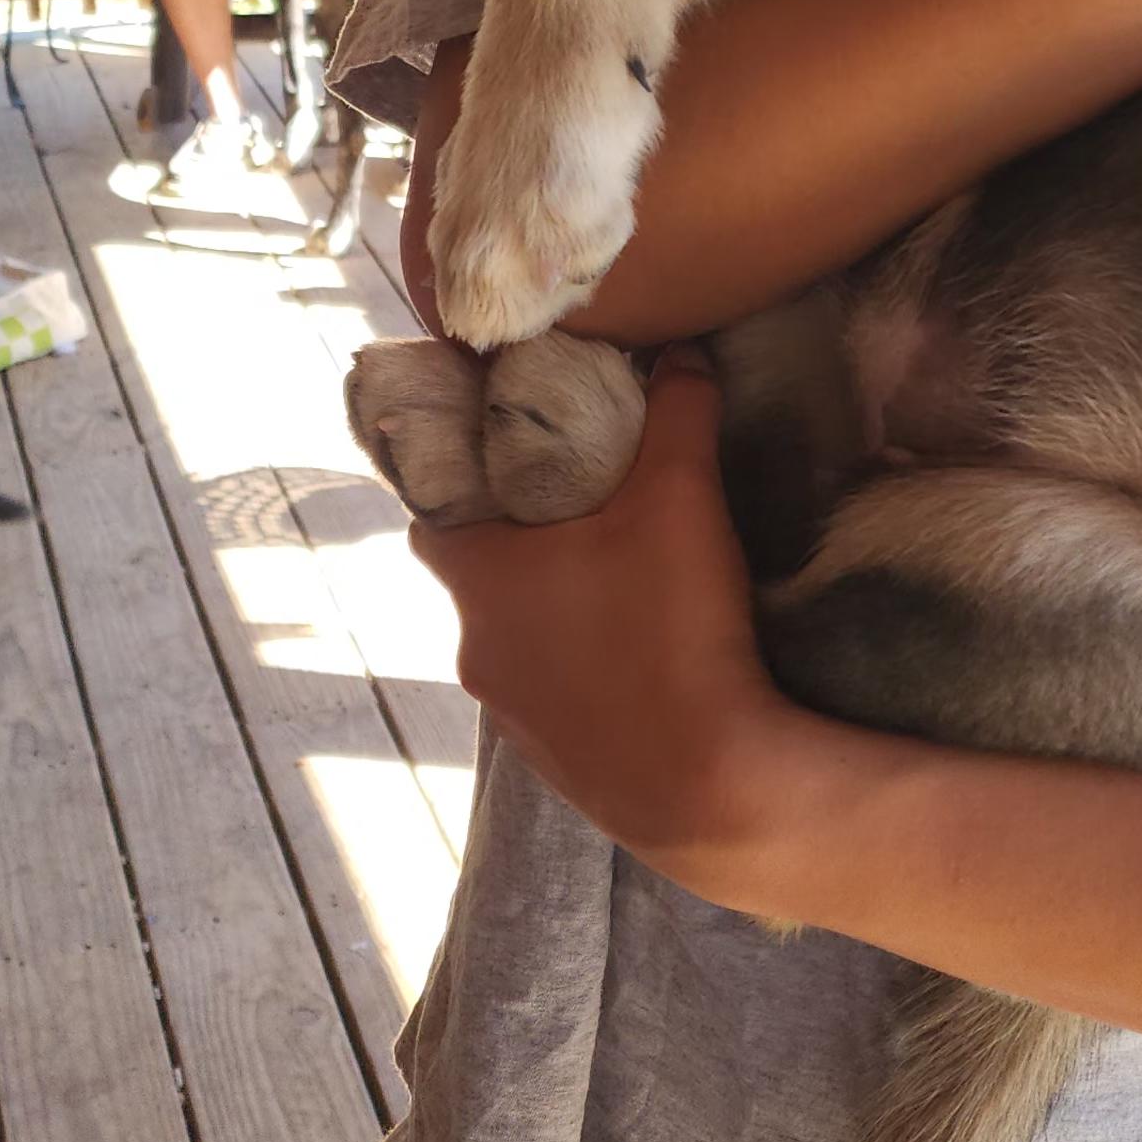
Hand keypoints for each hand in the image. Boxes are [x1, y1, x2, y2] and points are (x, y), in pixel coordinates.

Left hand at [410, 348, 802, 895]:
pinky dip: (586, 672)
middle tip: (590, 507)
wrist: (710, 787)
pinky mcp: (558, 767)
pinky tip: (645, 657)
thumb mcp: (681, 496)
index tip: (510, 457)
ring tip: (626, 581)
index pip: (431, 516)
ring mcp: (512, 718)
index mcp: (479, 580)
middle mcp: (475, 651)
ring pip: (518, 642)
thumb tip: (681, 354)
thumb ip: (678, 413)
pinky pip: (557, 698)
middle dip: (526, 542)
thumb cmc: (671, 627)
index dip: (461, 483)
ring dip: (557, 610)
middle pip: (480, 578)